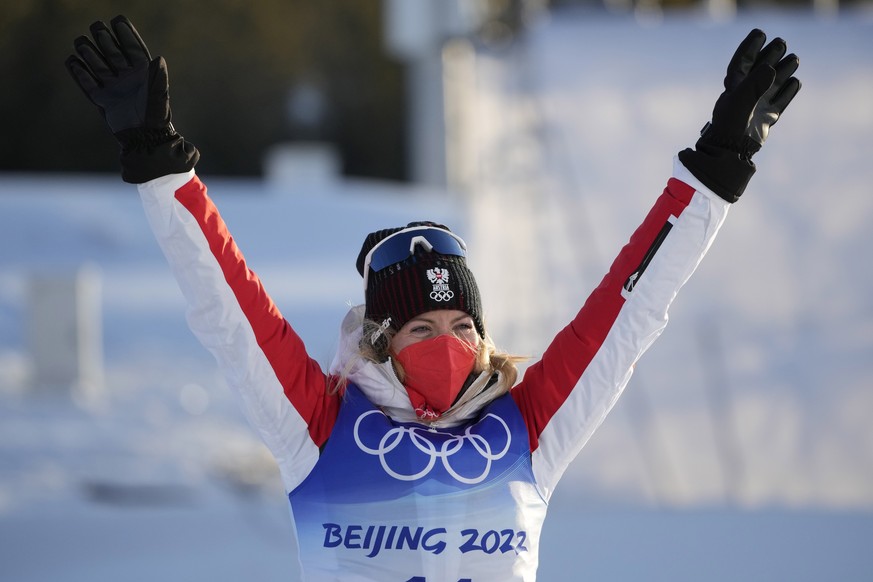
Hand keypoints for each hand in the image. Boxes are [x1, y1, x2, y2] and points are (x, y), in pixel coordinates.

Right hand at [66, 15, 170, 135]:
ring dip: (90, 53)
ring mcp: (113, 87)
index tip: (118, 20)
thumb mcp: (160, 98)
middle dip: (104, 39)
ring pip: (98, 64)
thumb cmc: (156, 119)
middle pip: (112, 52)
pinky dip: (80, 74)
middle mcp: (127, 77)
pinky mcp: (102, 100)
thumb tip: (159, 58)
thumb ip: (159, 79)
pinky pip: (88, 84)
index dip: (126, 34)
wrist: (145, 141)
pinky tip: (73, 62)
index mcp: (143, 73)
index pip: (132, 48)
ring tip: (82, 44)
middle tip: (98, 29)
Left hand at [702, 29, 800, 159]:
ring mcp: (757, 106)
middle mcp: (745, 95)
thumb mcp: (740, 102)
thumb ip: (754, 85)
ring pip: (772, 84)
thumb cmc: (730, 126)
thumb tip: (770, 68)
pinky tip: (795, 82)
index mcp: (733, 88)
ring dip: (782, 71)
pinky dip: (787, 92)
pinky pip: (779, 101)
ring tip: (793, 59)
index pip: (742, 62)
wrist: (732, 152)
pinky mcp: (766, 118)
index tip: (761, 34)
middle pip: (759, 70)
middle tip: (781, 43)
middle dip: (770, 56)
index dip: (750, 47)